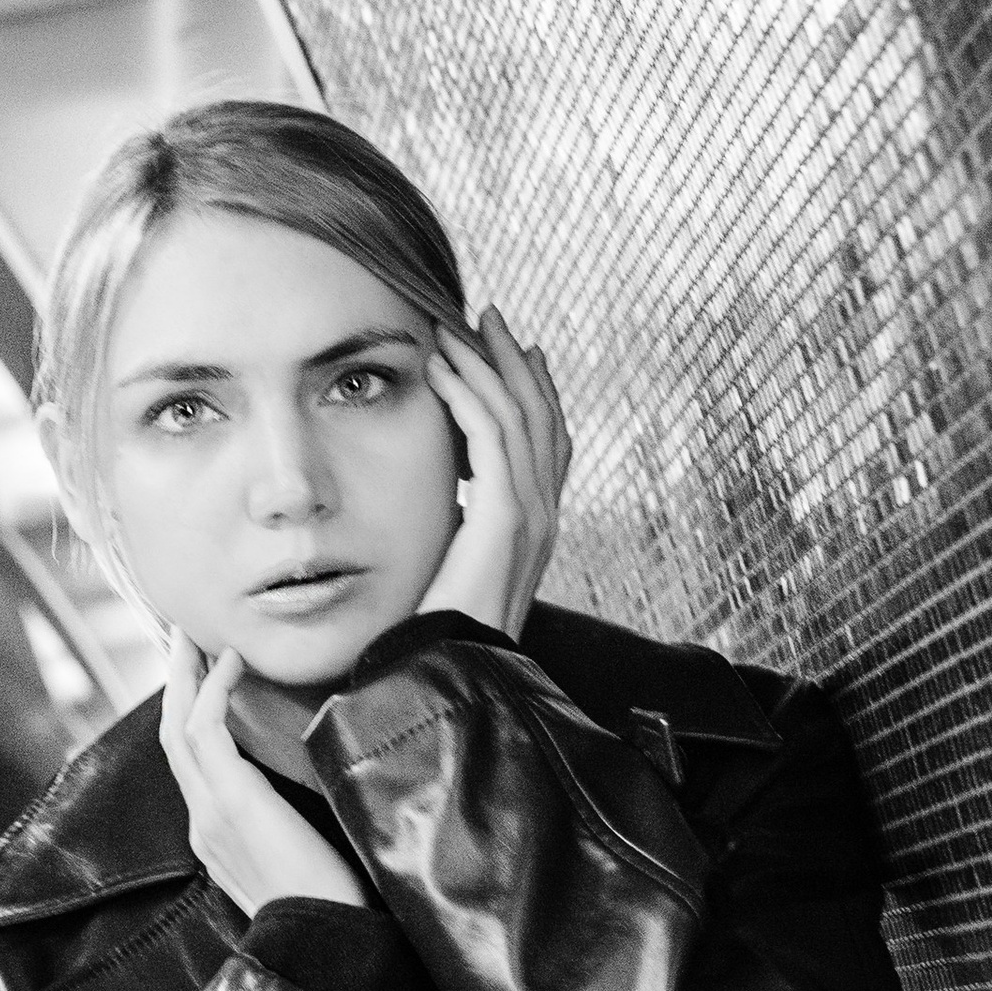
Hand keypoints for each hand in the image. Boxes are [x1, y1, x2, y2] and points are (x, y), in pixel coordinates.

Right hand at [161, 636, 367, 916]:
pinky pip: (206, 730)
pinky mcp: (229, 800)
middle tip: (183, 639)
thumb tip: (322, 794)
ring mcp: (209, 811)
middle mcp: (202, 822)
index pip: (192, 767)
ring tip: (194, 636)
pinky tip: (232, 660)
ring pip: (179, 728)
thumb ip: (295, 830)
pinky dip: (214, 689)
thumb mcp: (304, 861)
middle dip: (176, 686)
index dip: (193, 718)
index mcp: (216, 839)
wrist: (324, 938)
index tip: (207, 678)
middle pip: (174, 738)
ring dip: (185, 676)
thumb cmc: (331, 907)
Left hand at [421, 308, 570, 638]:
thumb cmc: (442, 631)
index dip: (536, 389)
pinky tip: (441, 368)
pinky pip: (492, 438)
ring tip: (457, 328)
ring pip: (520, 416)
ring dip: (485, 365)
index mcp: (536, 526)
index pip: (550, 441)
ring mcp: (532, 517)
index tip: (513, 349)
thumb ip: (460, 529)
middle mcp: (544, 515)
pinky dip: (467, 395)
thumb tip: (443, 501)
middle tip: (486, 317)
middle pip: (543, 415)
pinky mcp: (506, 519)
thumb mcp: (456, 566)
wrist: (454, 673)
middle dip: (513, 361)